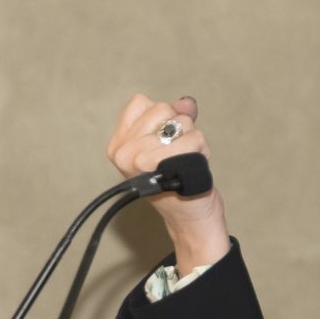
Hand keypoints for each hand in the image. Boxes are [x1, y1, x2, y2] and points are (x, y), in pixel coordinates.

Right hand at [106, 93, 229, 269]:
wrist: (189, 216)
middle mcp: (124, 153)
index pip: (142, 103)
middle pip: (162, 109)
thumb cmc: (176, 180)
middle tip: (177, 155)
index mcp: (118, 146)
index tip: (164, 141)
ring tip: (185, 162)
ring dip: (192, 140)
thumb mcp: (169, 143)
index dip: (161, 117)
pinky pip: (194, 137)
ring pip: (181, 122)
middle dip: (179, 128)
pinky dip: (201, 150)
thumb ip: (174, 117)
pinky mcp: (164, 165)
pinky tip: (193, 167)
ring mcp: (141, 160)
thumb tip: (186, 102)